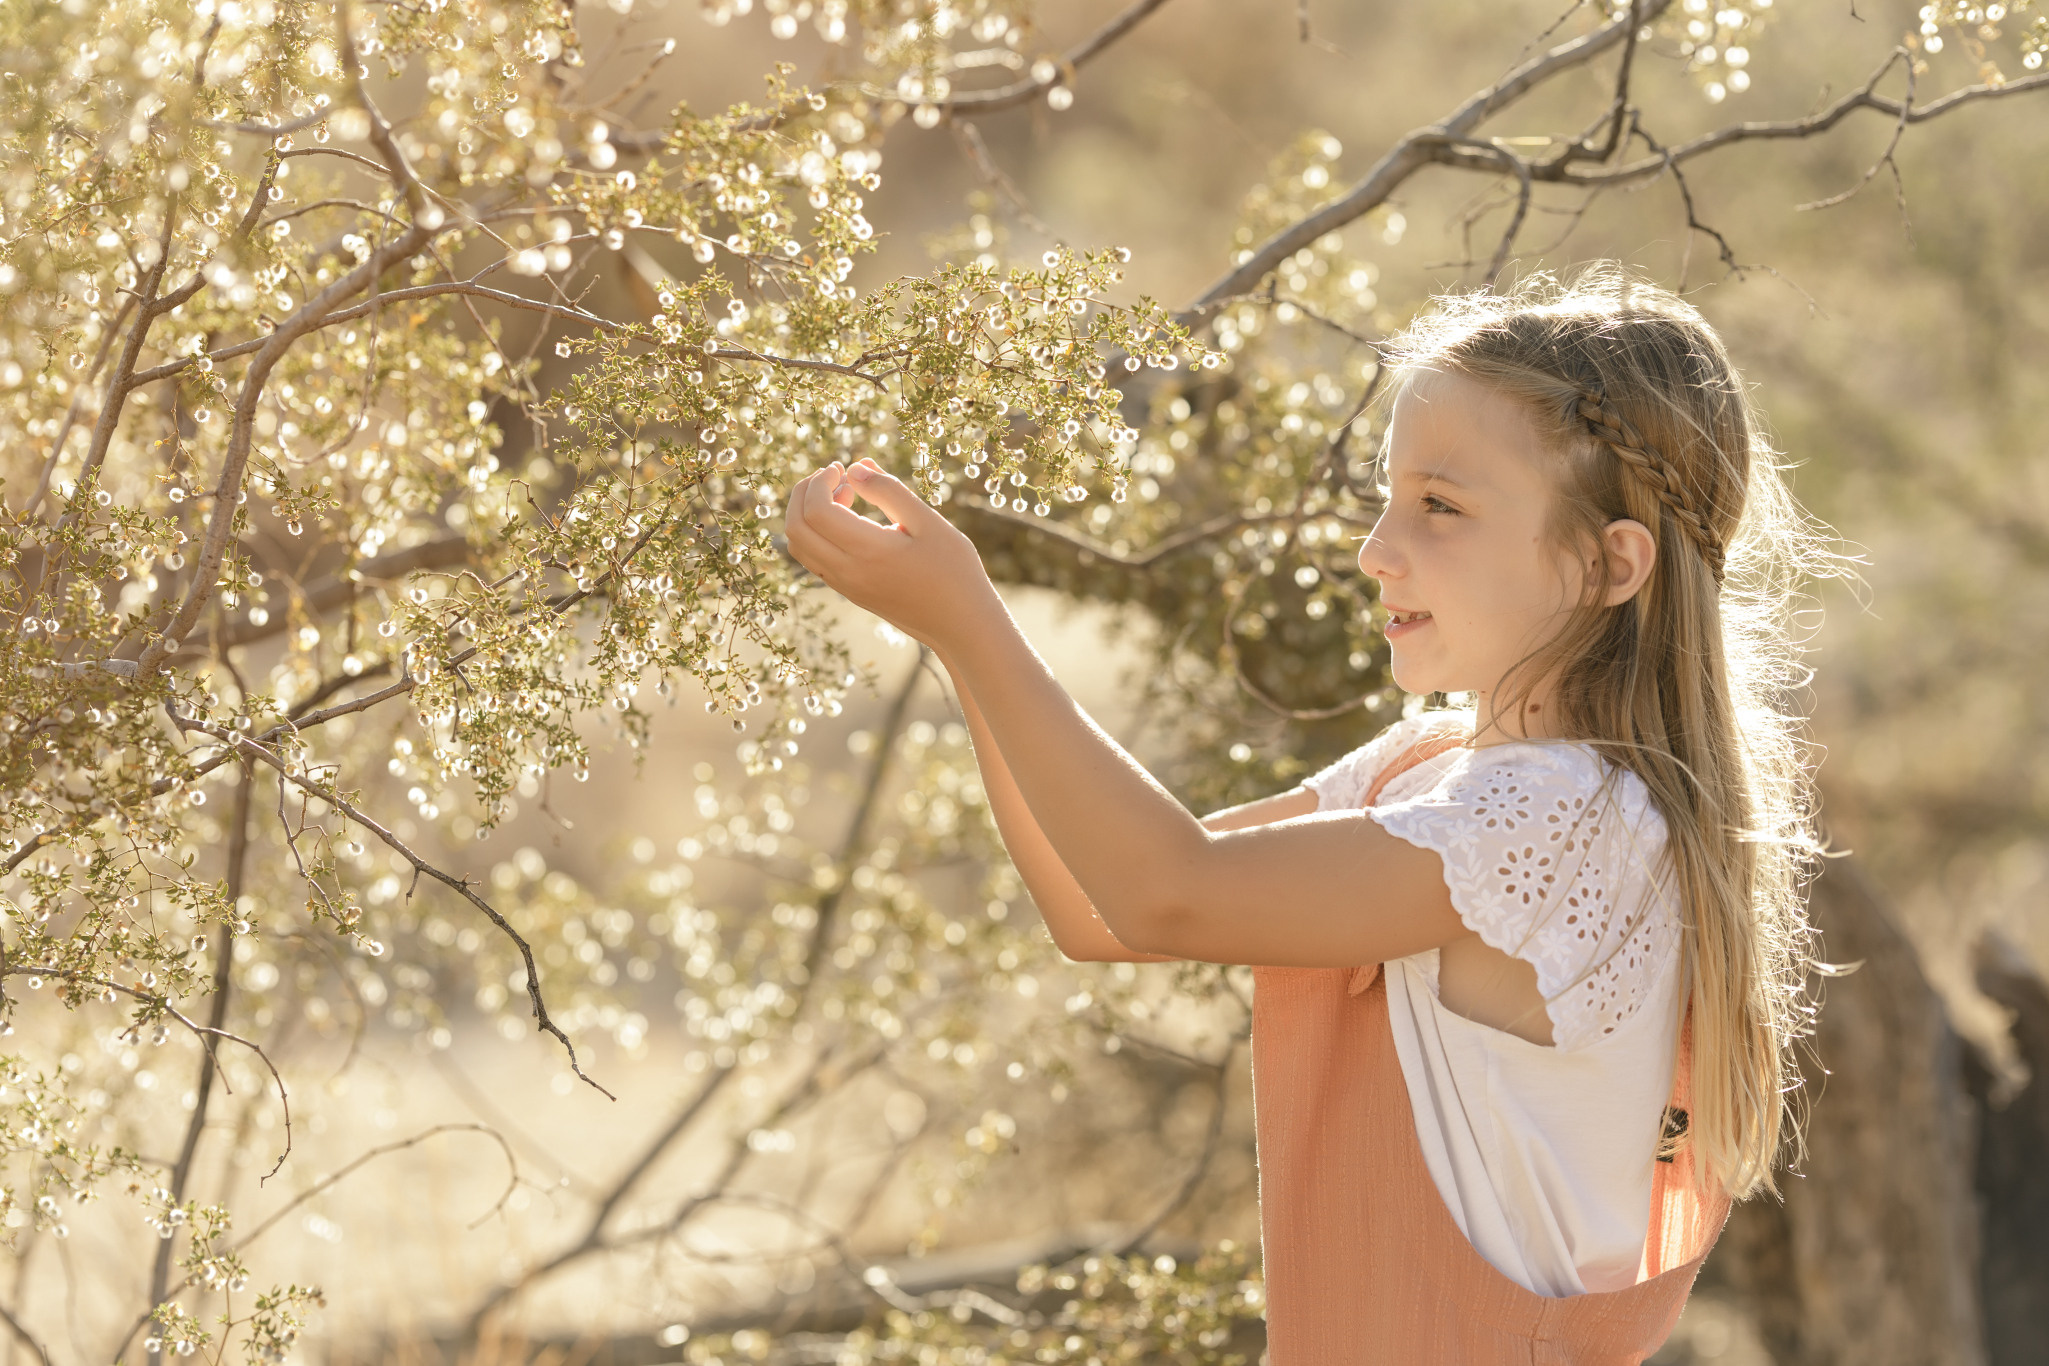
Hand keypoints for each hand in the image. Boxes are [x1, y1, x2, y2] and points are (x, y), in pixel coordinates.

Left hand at [784, 457, 997, 651]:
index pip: (816, 511)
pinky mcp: (849, 592)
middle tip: (835, 475)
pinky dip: (815, 532)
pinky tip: (847, 519)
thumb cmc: (953, 570)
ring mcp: (845, 586)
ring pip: (798, 545)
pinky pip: (813, 559)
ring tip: (843, 495)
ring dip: (806, 512)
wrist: (960, 624)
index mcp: (869, 552)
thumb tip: (855, 468)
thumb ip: (890, 491)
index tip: (842, 467)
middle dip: (805, 492)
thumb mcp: (929, 522)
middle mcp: (848, 572)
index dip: (820, 482)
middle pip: (796, 528)